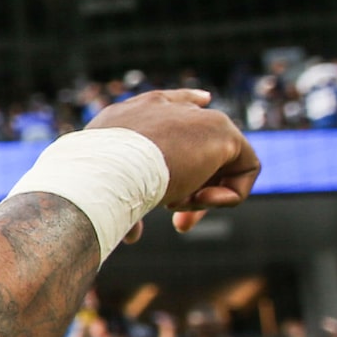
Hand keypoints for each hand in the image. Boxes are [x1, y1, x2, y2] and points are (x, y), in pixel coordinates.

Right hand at [86, 89, 258, 236]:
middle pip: (200, 140)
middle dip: (195, 188)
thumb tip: (132, 235)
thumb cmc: (92, 184)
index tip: (204, 100)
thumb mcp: (107, 190)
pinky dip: (227, 196)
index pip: (170, 101)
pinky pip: (244, 168)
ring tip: (174, 206)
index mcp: (134, 113)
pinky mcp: (222, 132)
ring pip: (220, 161)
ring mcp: (196, 118)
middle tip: (180, 225)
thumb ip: (127, 201)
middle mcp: (167, 109)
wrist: (104, 173)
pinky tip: (199, 201)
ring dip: (201, 195)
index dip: (188, 101)